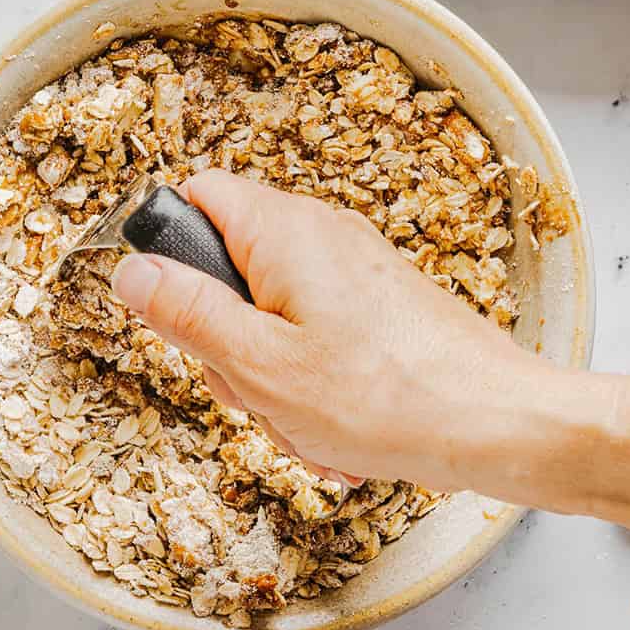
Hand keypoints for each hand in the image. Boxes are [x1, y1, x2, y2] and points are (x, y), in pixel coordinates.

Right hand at [111, 170, 542, 493]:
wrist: (499, 424)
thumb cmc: (389, 399)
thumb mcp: (259, 365)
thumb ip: (187, 313)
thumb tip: (131, 271)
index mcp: (284, 230)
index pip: (196, 197)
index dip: (173, 256)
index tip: (181, 317)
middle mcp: (323, 236)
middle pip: (231, 271)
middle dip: (229, 345)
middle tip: (257, 391)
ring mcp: (357, 272)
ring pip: (274, 318)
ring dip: (274, 381)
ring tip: (309, 423)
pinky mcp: (382, 309)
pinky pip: (320, 342)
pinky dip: (317, 390)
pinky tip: (340, 433)